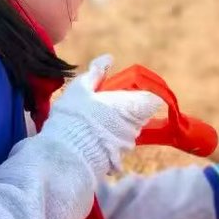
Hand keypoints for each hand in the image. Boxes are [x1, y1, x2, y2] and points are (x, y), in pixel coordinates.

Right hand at [46, 55, 165, 175]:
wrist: (65, 155)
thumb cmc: (74, 117)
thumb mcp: (81, 88)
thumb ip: (97, 72)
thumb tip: (108, 59)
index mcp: (131, 106)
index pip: (153, 98)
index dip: (142, 93)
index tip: (124, 90)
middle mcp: (135, 126)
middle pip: (140, 113)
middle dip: (126, 107)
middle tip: (103, 103)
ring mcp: (128, 144)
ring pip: (128, 129)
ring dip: (116, 123)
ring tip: (93, 121)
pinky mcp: (118, 159)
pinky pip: (117, 143)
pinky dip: (108, 138)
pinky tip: (90, 136)